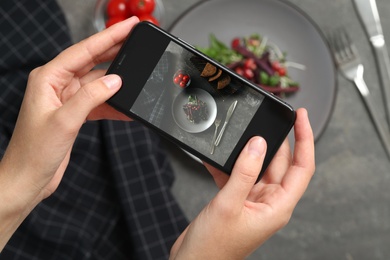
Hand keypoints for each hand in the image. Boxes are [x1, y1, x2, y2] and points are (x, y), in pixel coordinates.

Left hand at [0, 17, 138, 248]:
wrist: (28, 179)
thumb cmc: (34, 152)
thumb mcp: (65, 121)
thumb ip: (91, 97)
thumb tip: (115, 80)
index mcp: (48, 78)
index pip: (84, 50)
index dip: (108, 36)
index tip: (128, 26)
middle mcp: (57, 85)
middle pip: (92, 61)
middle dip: (115, 50)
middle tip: (137, 39)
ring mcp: (67, 99)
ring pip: (98, 82)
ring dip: (117, 80)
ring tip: (138, 70)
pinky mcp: (75, 114)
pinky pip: (99, 102)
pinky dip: (114, 104)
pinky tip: (128, 107)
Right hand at [170, 108, 314, 258]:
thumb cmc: (214, 246)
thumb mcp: (229, 204)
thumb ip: (244, 172)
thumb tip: (257, 144)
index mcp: (277, 206)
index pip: (302, 168)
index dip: (305, 140)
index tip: (300, 118)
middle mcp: (269, 202)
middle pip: (281, 163)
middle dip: (274, 141)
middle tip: (267, 119)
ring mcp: (253, 200)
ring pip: (259, 167)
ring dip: (249, 152)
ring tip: (240, 136)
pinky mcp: (237, 200)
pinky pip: (238, 175)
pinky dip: (229, 165)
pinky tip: (217, 159)